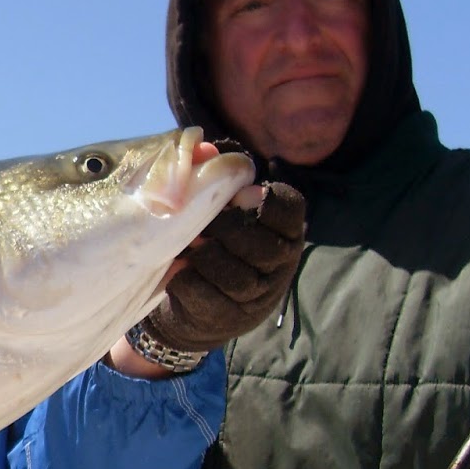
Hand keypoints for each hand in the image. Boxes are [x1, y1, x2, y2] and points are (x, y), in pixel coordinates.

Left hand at [142, 179, 306, 352]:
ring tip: (187, 247)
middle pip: (261, 244)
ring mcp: (257, 297)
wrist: (196, 308)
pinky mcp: (229, 319)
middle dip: (224, 230)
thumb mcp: (219, 214)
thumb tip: (203, 149)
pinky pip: (204, 294)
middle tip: (200, 225)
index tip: (243, 193)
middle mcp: (279, 267)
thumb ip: (217, 182)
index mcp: (284, 232)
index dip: (267, 200)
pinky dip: (185, 279)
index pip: (291, 209)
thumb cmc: (211, 244)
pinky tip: (178, 271)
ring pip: (234, 274)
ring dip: (203, 256)